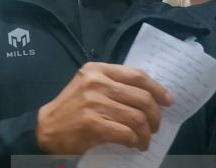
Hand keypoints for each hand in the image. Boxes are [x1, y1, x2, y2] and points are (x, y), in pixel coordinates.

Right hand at [36, 62, 172, 153]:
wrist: (47, 128)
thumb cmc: (72, 108)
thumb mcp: (89, 86)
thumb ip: (113, 83)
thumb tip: (149, 94)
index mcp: (97, 70)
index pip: (137, 76)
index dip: (157, 89)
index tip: (167, 101)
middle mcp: (96, 83)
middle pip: (142, 98)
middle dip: (155, 116)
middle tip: (155, 126)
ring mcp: (94, 103)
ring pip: (138, 118)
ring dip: (146, 133)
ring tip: (144, 139)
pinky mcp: (93, 124)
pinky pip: (127, 133)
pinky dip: (135, 141)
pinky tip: (134, 144)